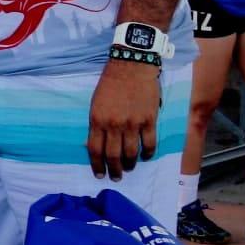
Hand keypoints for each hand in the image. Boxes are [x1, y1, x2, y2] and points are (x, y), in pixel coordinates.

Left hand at [87, 58, 160, 180]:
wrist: (131, 66)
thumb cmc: (110, 83)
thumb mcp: (95, 103)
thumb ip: (97, 123)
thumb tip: (97, 143)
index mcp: (97, 120)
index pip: (95, 150)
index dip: (97, 165)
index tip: (99, 175)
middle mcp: (114, 125)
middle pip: (113, 155)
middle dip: (114, 170)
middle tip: (116, 177)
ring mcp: (132, 123)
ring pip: (131, 153)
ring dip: (130, 164)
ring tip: (129, 169)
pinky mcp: (149, 120)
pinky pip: (149, 143)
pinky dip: (148, 153)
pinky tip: (146, 157)